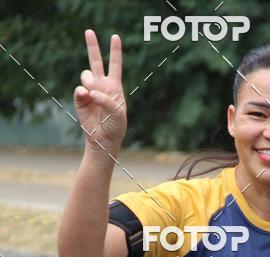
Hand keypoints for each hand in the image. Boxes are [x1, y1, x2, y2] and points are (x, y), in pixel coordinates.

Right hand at [74, 30, 126, 154]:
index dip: (115, 51)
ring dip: (90, 82)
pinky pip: (79, 89)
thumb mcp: (118, 113)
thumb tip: (90, 91)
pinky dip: (83, 92)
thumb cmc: (115, 127)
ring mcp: (90, 91)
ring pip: (86, 75)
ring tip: (94, 95)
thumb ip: (107, 100)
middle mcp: (101, 85)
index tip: (115, 37)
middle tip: (89, 31)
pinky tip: (87, 96)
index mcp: (114, 86)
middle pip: (95, 61)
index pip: (115, 65)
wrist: (104, 140)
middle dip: (92, 46)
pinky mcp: (81, 100)